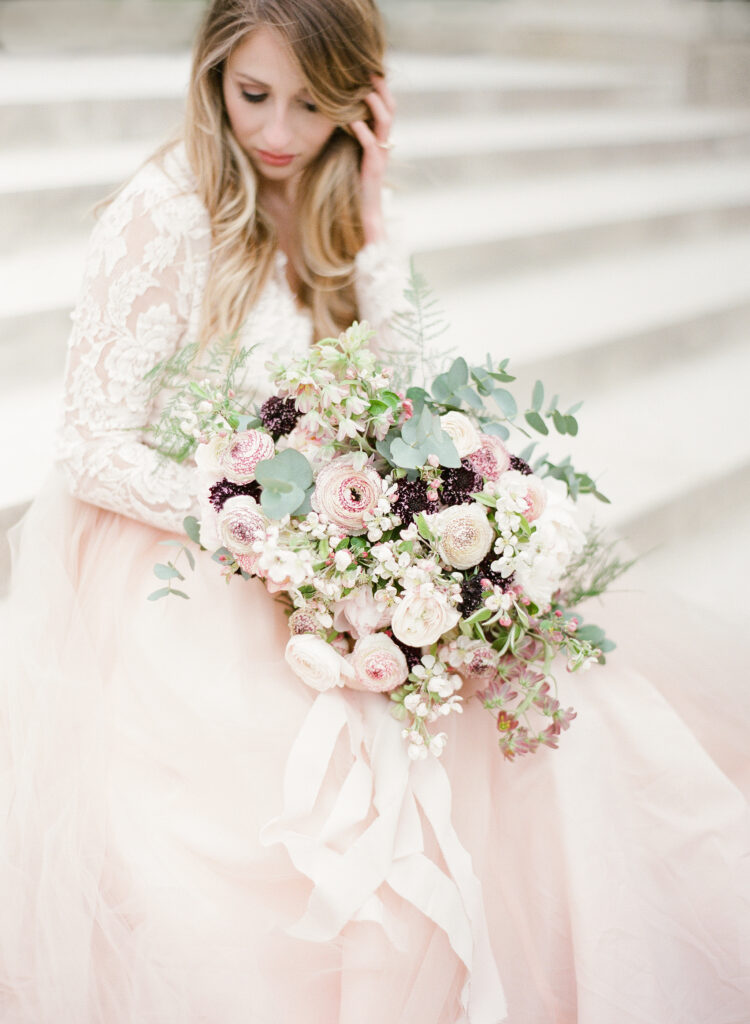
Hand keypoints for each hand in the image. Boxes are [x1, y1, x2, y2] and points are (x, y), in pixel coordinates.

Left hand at [350, 75, 395, 245]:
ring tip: (363, 89)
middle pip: (389, 109)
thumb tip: (323, 115)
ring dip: (374, 104)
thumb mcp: (342, 155)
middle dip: (381, 89)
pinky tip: (351, 120)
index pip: (383, 107)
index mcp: (377, 139)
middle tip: (370, 69)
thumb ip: (340, 135)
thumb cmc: (348, 188)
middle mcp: (382, 145)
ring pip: (384, 124)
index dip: (378, 88)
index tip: (365, 69)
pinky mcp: (374, 170)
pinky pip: (372, 146)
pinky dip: (362, 131)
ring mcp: (380, 157)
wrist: (359, 218)